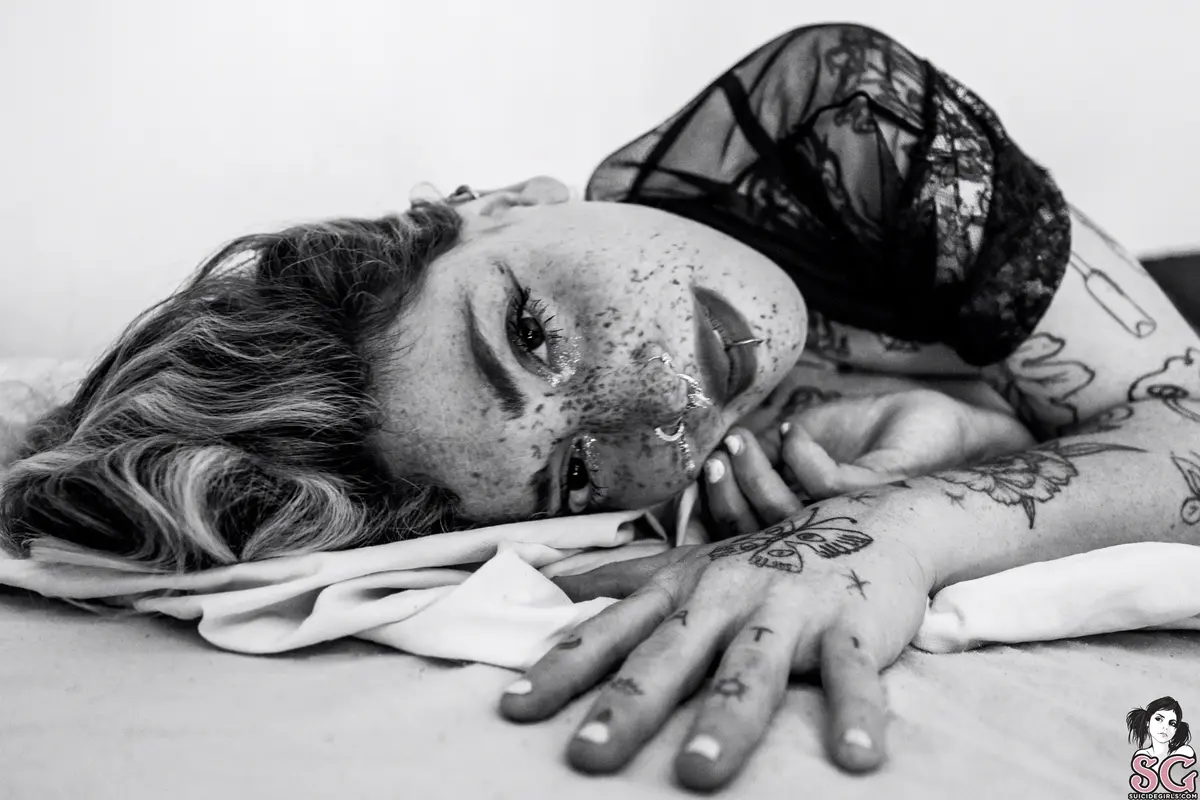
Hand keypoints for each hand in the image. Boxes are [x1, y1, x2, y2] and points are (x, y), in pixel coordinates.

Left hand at [498, 504, 931, 790]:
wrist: (872, 515)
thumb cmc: (767, 553)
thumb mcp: (689, 564)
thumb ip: (622, 580)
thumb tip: (550, 586)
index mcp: (684, 590)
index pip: (612, 634)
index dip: (563, 670)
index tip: (514, 709)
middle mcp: (726, 598)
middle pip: (670, 656)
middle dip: (629, 705)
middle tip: (587, 756)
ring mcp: (789, 609)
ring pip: (751, 668)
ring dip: (725, 719)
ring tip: (698, 772)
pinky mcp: (852, 624)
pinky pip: (853, 673)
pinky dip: (858, 713)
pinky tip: (857, 757)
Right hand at [703, 390, 1032, 535]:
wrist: (955, 428)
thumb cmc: (886, 433)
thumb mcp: (817, 437)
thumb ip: (777, 449)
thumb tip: (722, 451)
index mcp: (806, 527)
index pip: (746, 533)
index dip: (714, 512)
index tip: (700, 471)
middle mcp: (826, 535)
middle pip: (757, 536)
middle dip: (725, 497)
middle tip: (714, 458)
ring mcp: (852, 521)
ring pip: (785, 517)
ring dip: (754, 479)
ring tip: (737, 443)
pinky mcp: (879, 499)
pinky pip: (827, 487)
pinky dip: (802, 456)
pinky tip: (796, 430)